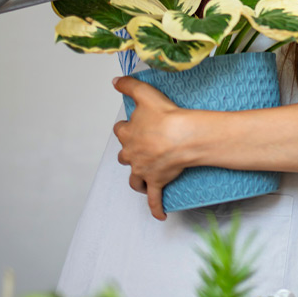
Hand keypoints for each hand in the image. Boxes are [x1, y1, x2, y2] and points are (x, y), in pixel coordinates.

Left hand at [112, 76, 196, 219]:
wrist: (183, 136)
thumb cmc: (166, 116)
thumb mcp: (145, 94)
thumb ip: (129, 85)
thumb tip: (115, 80)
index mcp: (128, 134)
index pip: (120, 131)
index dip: (126, 128)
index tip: (133, 125)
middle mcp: (132, 154)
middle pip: (124, 155)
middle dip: (130, 152)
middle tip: (142, 148)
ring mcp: (143, 170)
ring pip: (134, 178)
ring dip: (137, 178)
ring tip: (142, 178)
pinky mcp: (157, 182)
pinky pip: (154, 199)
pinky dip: (156, 208)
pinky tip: (159, 216)